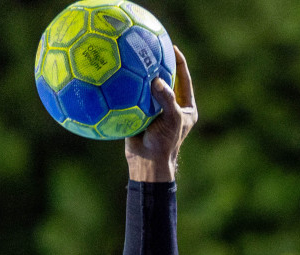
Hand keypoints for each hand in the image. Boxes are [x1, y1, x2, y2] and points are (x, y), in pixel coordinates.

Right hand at [126, 48, 196, 181]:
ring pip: (146, 88)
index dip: (178, 61)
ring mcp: (154, 110)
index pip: (183, 78)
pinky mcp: (138, 115)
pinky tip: (114, 76)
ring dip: (139, 74)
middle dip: (157, 62)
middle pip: (165, 79)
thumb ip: (166, 100)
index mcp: (185, 107)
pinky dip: (125, 88)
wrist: (147, 164)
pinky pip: (131, 98)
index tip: (171, 46)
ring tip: (130, 56)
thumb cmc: (164, 144)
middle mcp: (170, 106)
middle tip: (149, 45)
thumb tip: (157, 79)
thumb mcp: (171, 120)